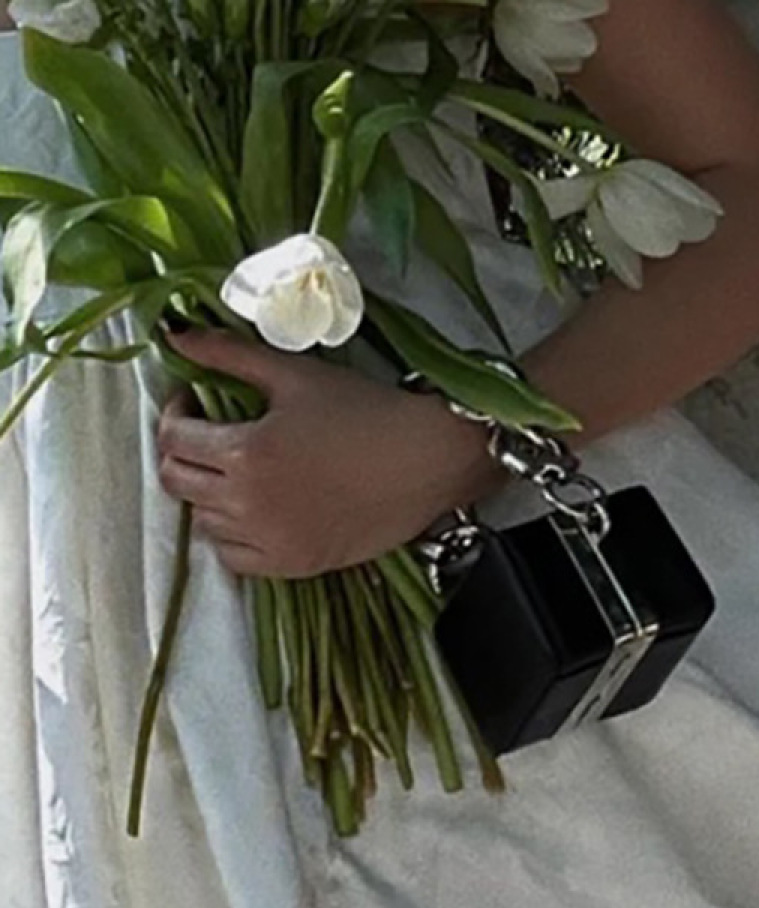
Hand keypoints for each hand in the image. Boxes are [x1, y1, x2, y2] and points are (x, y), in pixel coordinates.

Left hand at [157, 329, 495, 577]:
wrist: (428, 460)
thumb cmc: (367, 412)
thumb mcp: (295, 374)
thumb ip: (229, 354)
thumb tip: (174, 334)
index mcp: (247, 452)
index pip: (173, 439)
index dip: (177, 413)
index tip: (196, 402)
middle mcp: (250, 504)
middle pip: (178, 483)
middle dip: (185, 452)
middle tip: (211, 435)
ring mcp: (271, 541)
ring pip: (204, 522)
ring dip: (210, 494)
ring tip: (241, 471)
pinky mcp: (295, 565)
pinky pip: (235, 559)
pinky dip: (234, 536)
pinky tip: (258, 510)